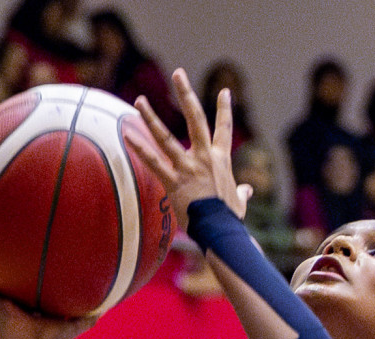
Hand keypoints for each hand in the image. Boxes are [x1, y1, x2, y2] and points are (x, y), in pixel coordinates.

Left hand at [126, 67, 249, 229]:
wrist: (219, 229)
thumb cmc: (229, 218)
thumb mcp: (239, 202)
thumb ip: (242, 193)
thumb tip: (247, 191)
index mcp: (221, 159)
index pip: (224, 128)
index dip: (224, 109)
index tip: (223, 91)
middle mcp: (204, 157)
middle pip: (195, 118)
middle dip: (185, 93)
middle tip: (178, 73)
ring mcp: (187, 167)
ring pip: (166, 136)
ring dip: (151, 117)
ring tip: (140, 100)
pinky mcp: (173, 181)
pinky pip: (153, 162)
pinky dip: (140, 148)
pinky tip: (128, 135)